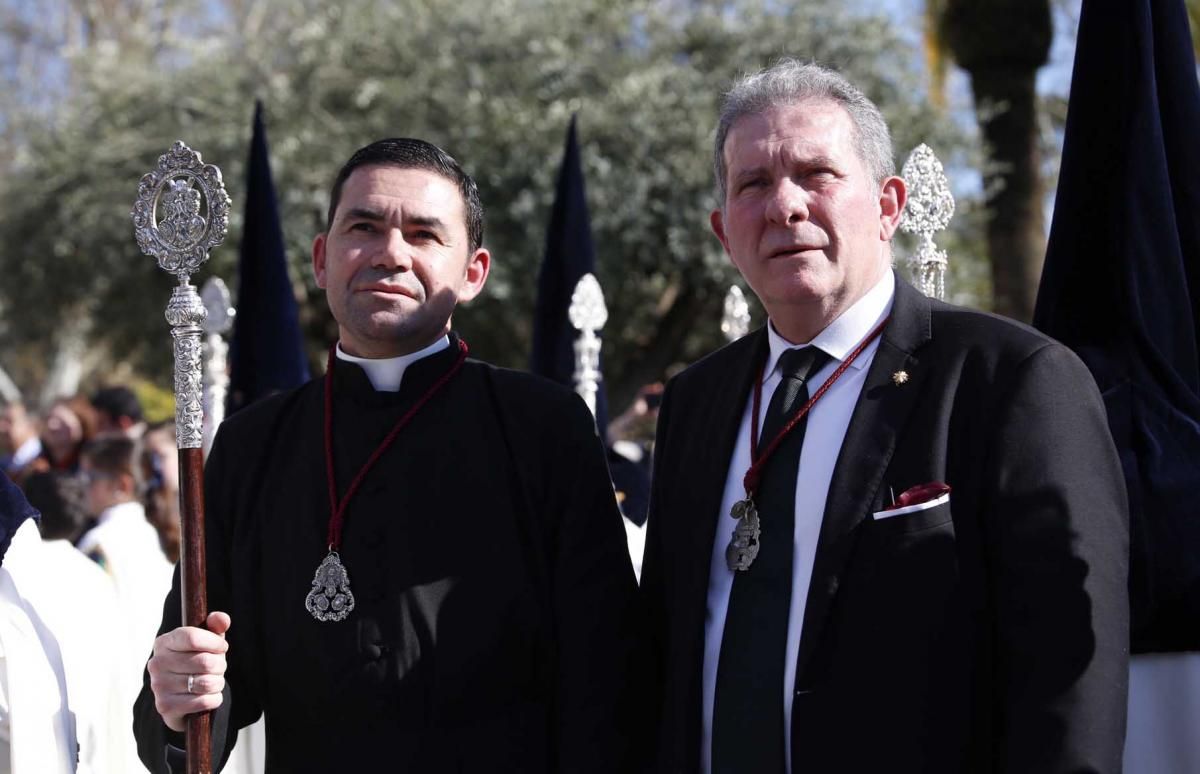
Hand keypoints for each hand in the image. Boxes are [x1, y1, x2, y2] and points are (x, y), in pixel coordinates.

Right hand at [146, 611, 230, 731]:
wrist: (183, 697)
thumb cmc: (198, 662)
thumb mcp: (207, 642)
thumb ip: (215, 626)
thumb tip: (221, 618)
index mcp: (164, 642)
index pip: (192, 637)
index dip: (214, 642)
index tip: (222, 647)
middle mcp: (157, 663)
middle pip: (204, 661)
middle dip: (220, 666)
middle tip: (218, 668)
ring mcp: (158, 686)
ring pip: (206, 683)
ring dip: (218, 683)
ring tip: (212, 682)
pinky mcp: (166, 707)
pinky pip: (203, 701)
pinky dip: (214, 699)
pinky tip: (208, 696)